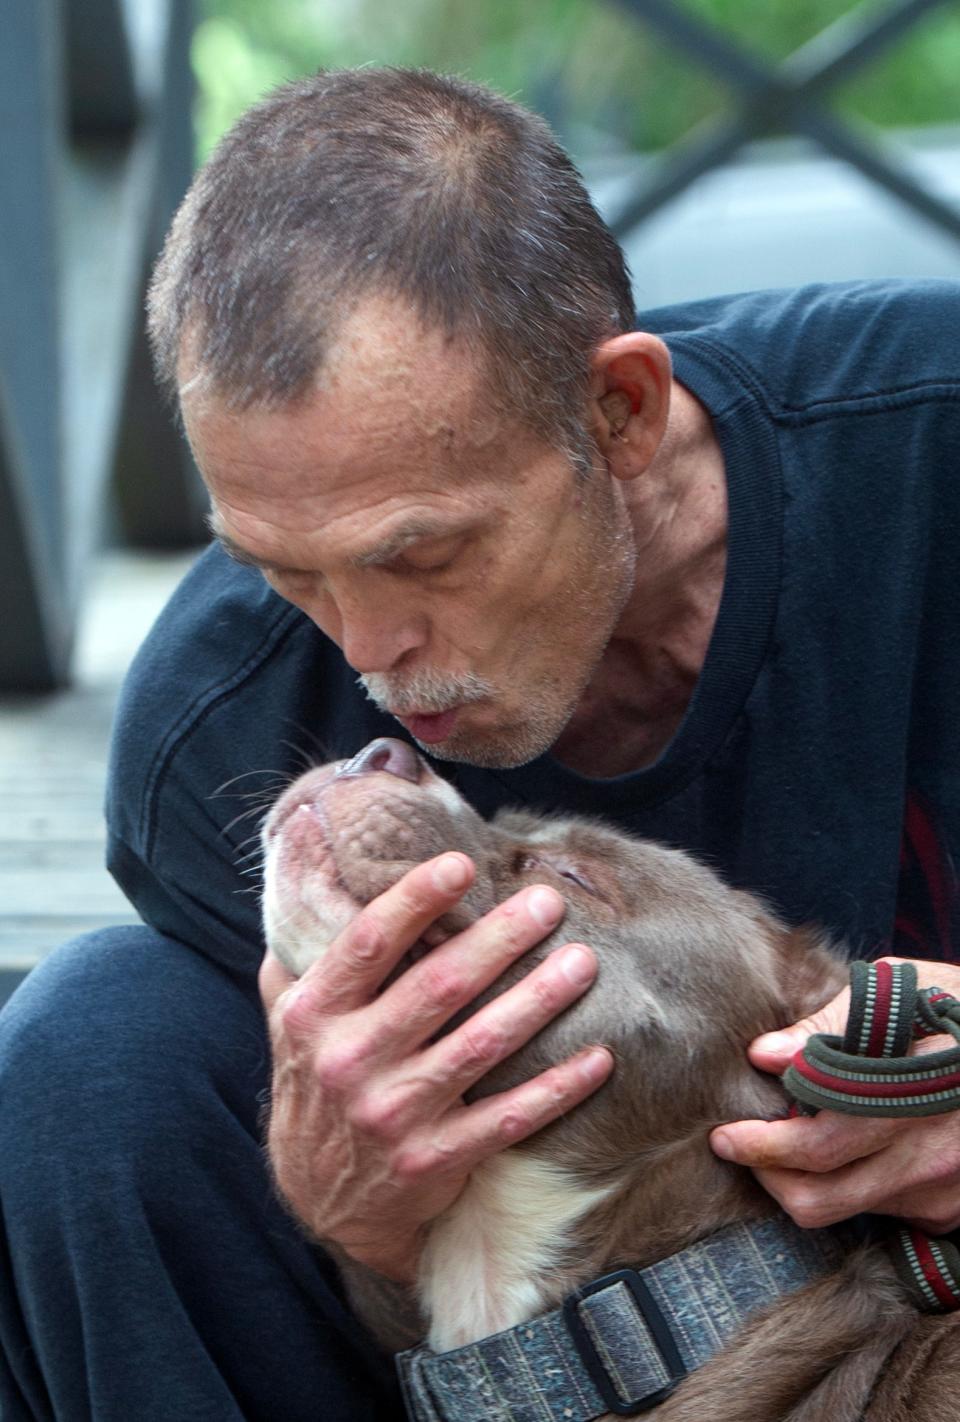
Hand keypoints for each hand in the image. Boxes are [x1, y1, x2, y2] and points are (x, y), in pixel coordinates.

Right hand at [260, 850, 613, 1281]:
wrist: (317, 1197)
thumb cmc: (317, 1081)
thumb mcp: (292, 1019)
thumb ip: (305, 952)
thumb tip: (320, 873)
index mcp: (316, 1013)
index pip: (369, 943)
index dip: (415, 900)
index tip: (462, 863)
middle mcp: (350, 1061)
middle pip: (438, 987)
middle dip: (500, 939)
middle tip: (547, 902)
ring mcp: (393, 1114)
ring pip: (481, 1046)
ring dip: (539, 1000)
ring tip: (582, 962)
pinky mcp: (434, 1159)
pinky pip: (508, 1118)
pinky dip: (556, 1088)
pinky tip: (598, 1058)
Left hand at [710, 958, 959, 1234]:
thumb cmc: (958, 1007)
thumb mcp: (900, 989)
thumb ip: (829, 1022)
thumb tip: (764, 1054)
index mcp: (914, 1089)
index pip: (821, 1141)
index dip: (764, 1144)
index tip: (724, 1135)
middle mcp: (930, 1149)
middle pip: (822, 1193)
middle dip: (768, 1174)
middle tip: (737, 1145)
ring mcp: (944, 1187)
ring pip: (846, 1209)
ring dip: (804, 1181)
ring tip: (789, 1139)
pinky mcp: (951, 1210)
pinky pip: (883, 1212)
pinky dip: (853, 1185)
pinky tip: (851, 1148)